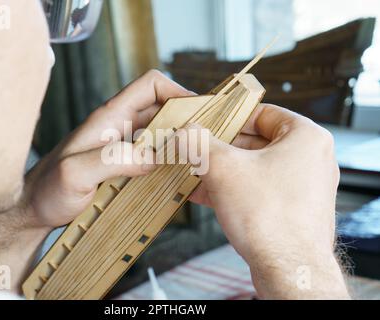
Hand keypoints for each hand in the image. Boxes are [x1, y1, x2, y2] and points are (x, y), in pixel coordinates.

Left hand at [19, 70, 191, 228]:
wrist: (33, 210)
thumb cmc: (47, 190)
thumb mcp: (75, 173)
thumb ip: (112, 159)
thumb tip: (153, 156)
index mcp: (109, 118)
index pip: (149, 86)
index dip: (176, 91)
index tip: (198, 111)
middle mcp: (118, 127)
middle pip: (161, 108)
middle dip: (186, 118)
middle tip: (205, 140)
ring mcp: (121, 146)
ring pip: (160, 132)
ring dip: (179, 140)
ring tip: (196, 158)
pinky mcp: (123, 165)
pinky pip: (153, 154)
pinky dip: (168, 159)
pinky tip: (175, 176)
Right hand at [187, 104, 348, 298]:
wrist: (288, 271)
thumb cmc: (271, 219)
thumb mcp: (223, 168)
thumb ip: (199, 143)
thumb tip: (184, 133)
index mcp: (305, 138)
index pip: (262, 113)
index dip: (229, 116)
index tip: (207, 122)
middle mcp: (309, 160)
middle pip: (255, 142)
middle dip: (220, 148)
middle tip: (195, 148)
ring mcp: (301, 187)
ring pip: (253, 168)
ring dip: (221, 170)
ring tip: (193, 170)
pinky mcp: (291, 210)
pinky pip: (256, 190)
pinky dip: (231, 189)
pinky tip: (202, 193)